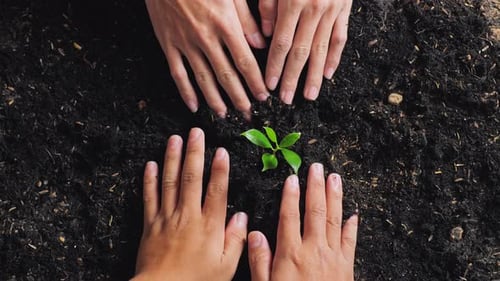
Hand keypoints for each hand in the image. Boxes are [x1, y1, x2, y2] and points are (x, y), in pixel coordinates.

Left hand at [133, 128, 247, 280]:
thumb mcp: (225, 267)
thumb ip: (236, 240)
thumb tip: (242, 216)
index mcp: (209, 226)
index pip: (216, 190)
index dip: (220, 169)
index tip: (221, 150)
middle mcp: (187, 216)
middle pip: (191, 178)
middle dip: (194, 153)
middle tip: (196, 132)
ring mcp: (167, 218)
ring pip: (170, 182)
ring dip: (172, 158)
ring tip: (175, 139)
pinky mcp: (150, 224)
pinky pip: (149, 197)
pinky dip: (149, 180)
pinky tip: (151, 164)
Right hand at [146, 0, 268, 118]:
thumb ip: (247, 18)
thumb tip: (260, 44)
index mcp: (225, 24)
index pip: (245, 61)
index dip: (255, 82)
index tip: (264, 96)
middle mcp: (205, 38)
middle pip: (226, 75)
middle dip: (239, 97)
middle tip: (248, 113)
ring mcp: (185, 43)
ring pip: (203, 79)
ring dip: (215, 99)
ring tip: (225, 114)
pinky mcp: (168, 43)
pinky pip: (177, 73)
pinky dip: (185, 92)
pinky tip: (193, 105)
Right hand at [247, 163, 357, 280]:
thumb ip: (259, 260)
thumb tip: (254, 234)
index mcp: (290, 254)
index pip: (289, 216)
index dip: (290, 195)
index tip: (291, 178)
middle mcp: (313, 250)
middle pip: (314, 211)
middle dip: (315, 187)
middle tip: (316, 167)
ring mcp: (333, 257)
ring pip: (333, 220)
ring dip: (334, 197)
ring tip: (335, 178)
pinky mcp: (347, 267)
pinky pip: (350, 241)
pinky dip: (352, 226)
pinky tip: (353, 214)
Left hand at [258, 0, 352, 103]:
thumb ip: (268, 5)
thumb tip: (265, 34)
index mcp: (293, 2)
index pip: (281, 42)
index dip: (275, 65)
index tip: (270, 84)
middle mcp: (314, 9)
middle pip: (301, 51)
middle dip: (292, 78)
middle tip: (286, 98)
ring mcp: (332, 10)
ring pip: (321, 49)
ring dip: (314, 75)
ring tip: (309, 95)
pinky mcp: (345, 9)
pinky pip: (340, 38)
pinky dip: (334, 58)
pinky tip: (328, 74)